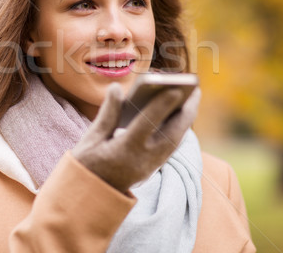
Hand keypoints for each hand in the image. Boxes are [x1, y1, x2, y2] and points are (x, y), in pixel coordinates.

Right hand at [71, 82, 200, 191]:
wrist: (90, 195)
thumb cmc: (88, 164)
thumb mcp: (92, 138)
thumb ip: (108, 113)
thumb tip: (117, 88)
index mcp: (124, 150)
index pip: (147, 124)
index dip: (162, 105)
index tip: (176, 88)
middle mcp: (143, 160)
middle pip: (172, 134)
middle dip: (186, 111)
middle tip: (195, 88)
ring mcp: (151, 166)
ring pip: (176, 141)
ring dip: (186, 119)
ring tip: (192, 98)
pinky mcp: (153, 168)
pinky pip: (171, 147)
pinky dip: (178, 129)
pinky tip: (180, 114)